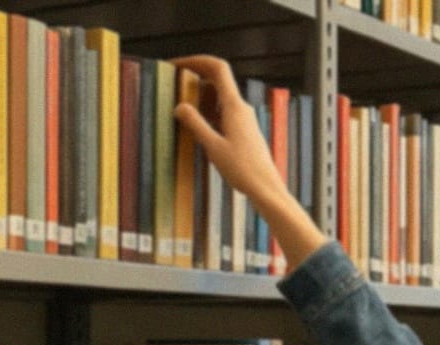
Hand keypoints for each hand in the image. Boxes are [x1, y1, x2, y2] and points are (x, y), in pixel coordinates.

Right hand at [172, 54, 325, 268]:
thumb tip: (180, 106)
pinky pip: (224, 112)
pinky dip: (209, 111)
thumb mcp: (213, 147)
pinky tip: (198, 126)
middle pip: (218, 80)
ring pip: (220, 98)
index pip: (218, 68)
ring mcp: (244, 120)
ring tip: (181, 107)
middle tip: (173, 84)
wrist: (266, 189)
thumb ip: (196, 124)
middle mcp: (241, 108)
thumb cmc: (242, 170)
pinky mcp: (245, 132)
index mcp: (234, 106)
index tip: (177, 64)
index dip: (197, 60)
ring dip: (201, 97)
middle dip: (195, 77)